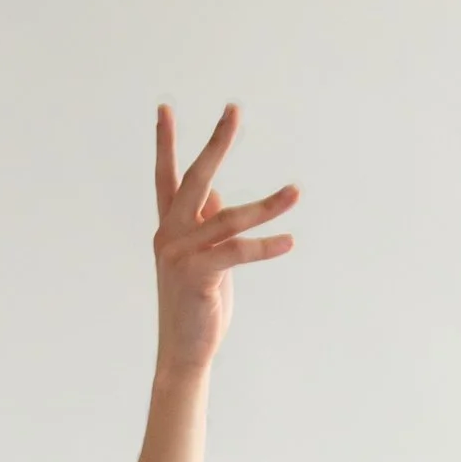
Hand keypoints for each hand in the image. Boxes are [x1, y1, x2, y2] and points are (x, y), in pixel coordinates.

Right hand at [153, 102, 297, 376]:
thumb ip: (209, 227)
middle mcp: (169, 235)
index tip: (164, 109)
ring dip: (268, 205)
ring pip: (229, 218)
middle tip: (234, 110)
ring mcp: (179, 254)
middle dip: (217, 143)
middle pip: (195, 179)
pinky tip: (289, 242)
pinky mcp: (196, 275)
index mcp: (169, 229)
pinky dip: (266, 247)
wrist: (183, 352)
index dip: (165, 143)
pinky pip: (237, 251)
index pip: (166, 178)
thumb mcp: (205, 260)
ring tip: (296, 192)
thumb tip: (219, 198)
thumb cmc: (198, 305)